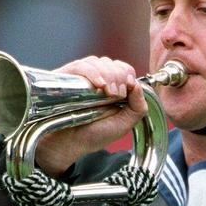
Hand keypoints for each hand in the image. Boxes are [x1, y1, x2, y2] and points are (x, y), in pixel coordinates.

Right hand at [34, 56, 147, 176]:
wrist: (69, 144)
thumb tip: (137, 84)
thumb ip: (138, 107)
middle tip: (115, 95)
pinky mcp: (67, 77)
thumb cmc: (94, 135)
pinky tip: (99, 85)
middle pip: (113, 63)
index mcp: (112, 89)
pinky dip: (93, 72)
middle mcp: (97, 80)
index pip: (124, 69)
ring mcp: (82, 78)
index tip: (125, 92)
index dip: (128, 76)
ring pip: (98, 62)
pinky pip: (81, 65)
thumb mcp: (124, 124)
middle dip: (119, 77)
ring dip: (108, 75)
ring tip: (107, 93)